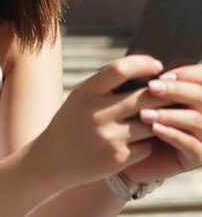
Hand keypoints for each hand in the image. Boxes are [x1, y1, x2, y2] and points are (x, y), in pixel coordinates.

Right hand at [31, 56, 171, 188]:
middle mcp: (96, 114)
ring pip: (151, 123)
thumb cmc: (72, 122)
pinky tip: (134, 142)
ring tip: (152, 118)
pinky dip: (145, 143)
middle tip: (169, 93)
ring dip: (156, 120)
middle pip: (145, 96)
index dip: (143, 64)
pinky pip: (147, 146)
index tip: (156, 66)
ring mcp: (108, 137)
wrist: (52, 159)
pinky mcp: (118, 158)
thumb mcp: (80, 97)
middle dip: (162, 94)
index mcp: (85, 93)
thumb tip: (147, 70)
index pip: (120, 69)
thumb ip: (106, 84)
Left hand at [123, 64, 201, 182]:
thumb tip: (146, 63)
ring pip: (196, 119)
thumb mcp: (139, 97)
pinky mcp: (198, 156)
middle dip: (176, 90)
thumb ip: (148, 83)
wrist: (127, 154)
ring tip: (144, 113)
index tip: (161, 73)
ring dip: (170, 114)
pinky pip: (191, 145)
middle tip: (152, 87)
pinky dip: (173, 134)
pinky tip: (155, 129)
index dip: (187, 73)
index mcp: (194, 94)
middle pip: (200, 96)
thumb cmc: (132, 119)